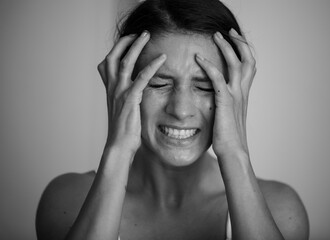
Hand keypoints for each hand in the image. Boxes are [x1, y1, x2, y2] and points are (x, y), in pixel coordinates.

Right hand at [97, 31, 165, 153]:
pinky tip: (161, 58)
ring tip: (147, 36)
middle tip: (139, 33)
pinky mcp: (130, 100)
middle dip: (125, 42)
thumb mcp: (121, 109)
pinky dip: (152, 66)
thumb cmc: (123, 130)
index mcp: (110, 90)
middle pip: (113, 57)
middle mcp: (113, 88)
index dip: (116, 49)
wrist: (119, 145)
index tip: (128, 41)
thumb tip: (134, 91)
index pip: (107, 63)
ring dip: (136, 46)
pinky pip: (141, 78)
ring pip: (125, 62)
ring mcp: (120, 93)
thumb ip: (125, 96)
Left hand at [195, 29, 255, 157]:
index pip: (249, 67)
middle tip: (228, 32)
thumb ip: (226, 105)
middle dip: (239, 43)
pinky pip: (217, 78)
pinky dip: (208, 66)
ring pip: (236, 64)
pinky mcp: (225, 102)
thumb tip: (219, 101)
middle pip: (248, 60)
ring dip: (226, 47)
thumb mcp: (230, 117)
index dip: (244, 52)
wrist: (233, 153)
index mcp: (243, 95)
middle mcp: (242, 92)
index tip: (235, 41)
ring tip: (216, 35)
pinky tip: (198, 58)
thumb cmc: (229, 138)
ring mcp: (235, 96)